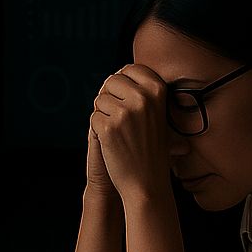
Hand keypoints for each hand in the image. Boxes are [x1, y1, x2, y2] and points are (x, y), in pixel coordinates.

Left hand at [88, 63, 172, 203]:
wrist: (147, 182)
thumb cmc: (150, 147)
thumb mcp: (156, 113)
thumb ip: (142, 91)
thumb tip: (120, 71)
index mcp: (158, 89)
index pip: (129, 69)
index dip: (123, 85)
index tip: (128, 103)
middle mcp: (143, 97)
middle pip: (111, 82)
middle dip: (111, 100)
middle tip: (124, 123)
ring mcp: (125, 112)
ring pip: (100, 100)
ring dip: (104, 116)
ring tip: (122, 135)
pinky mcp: (108, 126)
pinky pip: (93, 117)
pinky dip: (99, 130)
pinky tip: (114, 143)